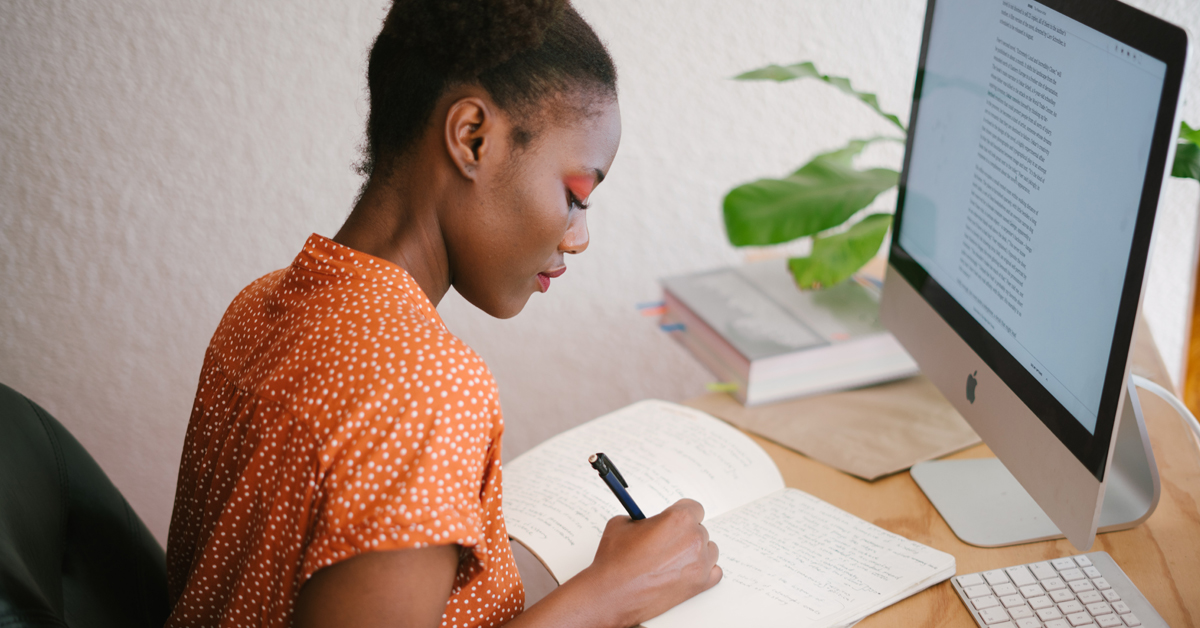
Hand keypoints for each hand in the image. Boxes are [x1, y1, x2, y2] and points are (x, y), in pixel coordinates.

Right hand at [577, 498, 721, 626]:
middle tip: (665, 543)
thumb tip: (650, 521)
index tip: (674, 520)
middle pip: (700, 529)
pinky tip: (686, 570)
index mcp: (679, 519)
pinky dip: (703, 570)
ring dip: (695, 552)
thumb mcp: (623, 523)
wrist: (612, 594)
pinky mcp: (700, 585)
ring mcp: (700, 563)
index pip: (694, 508)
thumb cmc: (616, 562)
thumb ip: (643, 518)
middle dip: (684, 534)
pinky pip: (714, 572)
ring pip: (709, 549)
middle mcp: (693, 540)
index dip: (682, 514)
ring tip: (673, 559)